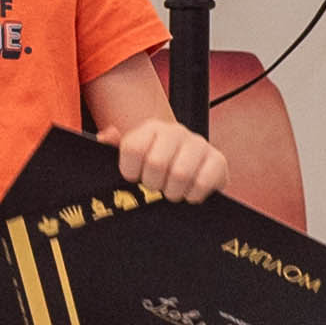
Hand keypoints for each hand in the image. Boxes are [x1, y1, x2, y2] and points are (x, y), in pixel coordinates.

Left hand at [103, 116, 226, 203]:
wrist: (189, 170)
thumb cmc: (154, 167)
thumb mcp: (130, 158)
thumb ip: (113, 147)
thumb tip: (106, 135)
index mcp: (151, 129)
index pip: (133, 148)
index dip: (130, 171)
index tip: (134, 177)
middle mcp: (176, 132)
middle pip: (156, 163)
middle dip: (153, 184)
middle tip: (155, 187)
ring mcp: (199, 144)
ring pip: (180, 174)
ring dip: (173, 192)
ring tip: (171, 191)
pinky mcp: (218, 160)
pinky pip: (203, 182)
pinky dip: (193, 195)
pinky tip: (189, 192)